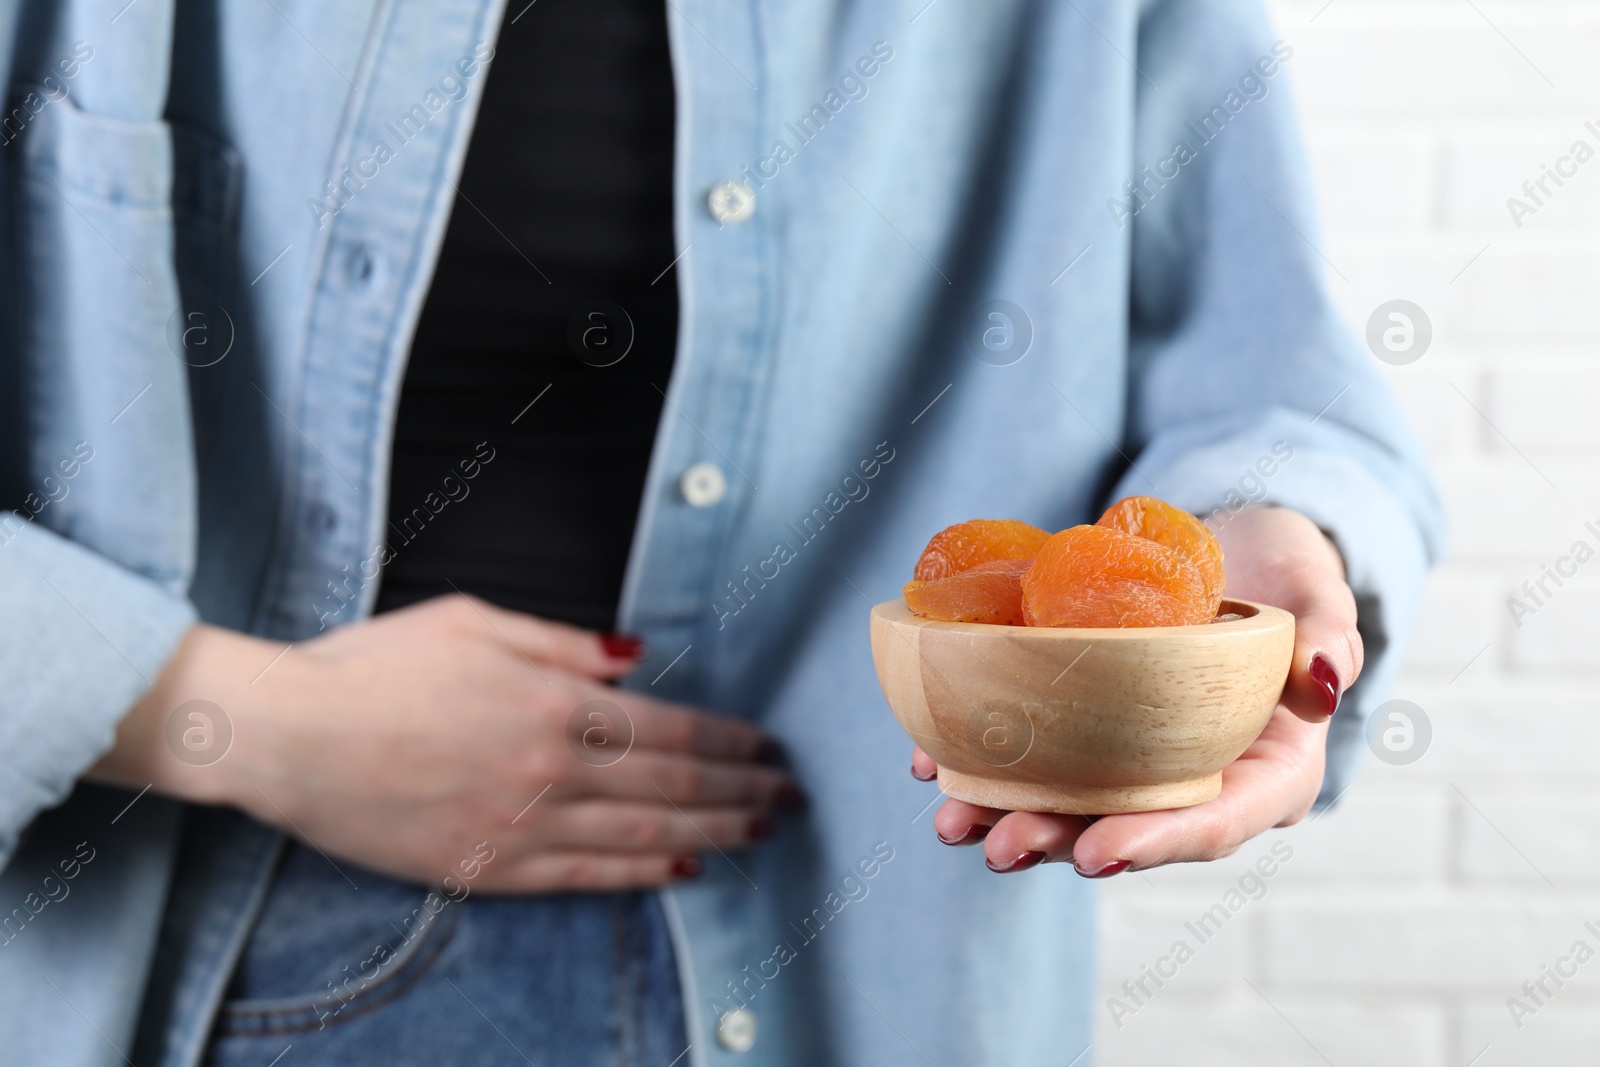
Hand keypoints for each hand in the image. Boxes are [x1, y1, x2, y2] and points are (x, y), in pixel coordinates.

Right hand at [92, 595, 801, 890]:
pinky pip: (586, 877)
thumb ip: (564, 643)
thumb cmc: (373, 665)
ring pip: (644, 836)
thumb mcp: (473, 621)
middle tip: (790, 796)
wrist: (286, 736)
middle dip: (742, 789)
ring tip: (762, 833)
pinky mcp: (487, 870)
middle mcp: (551, 770)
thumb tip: (637, 658)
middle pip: (673, 785)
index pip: (669, 729)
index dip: (729, 740)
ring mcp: (521, 827)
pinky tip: (686, 867)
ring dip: (715, 832)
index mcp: (552, 703)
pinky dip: (643, 874)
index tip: (768, 746)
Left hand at [914, 506, 1360, 875]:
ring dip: (1008, 815)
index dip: (1156, 844)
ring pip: (1071, 804)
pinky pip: (1035, 756)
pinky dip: (982, 760)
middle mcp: (1195, 780)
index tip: (1098, 855)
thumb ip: (1332, 637)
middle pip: (1128, 826)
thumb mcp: (1319, 593)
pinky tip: (930, 760)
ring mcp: (1136, 760)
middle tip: (999, 845)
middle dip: (1060, 843)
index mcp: (1267, 773)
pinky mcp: (1089, 730)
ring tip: (951, 821)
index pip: (1216, 822)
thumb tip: (1327, 682)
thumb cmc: (1283, 574)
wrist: (1230, 550)